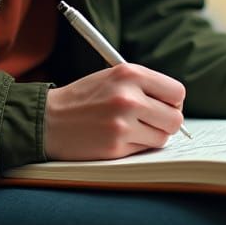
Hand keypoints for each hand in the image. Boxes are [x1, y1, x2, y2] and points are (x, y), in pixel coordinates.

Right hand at [44, 64, 185, 160]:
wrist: (48, 120)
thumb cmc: (84, 98)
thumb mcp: (113, 77)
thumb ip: (144, 86)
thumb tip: (176, 105)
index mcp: (129, 74)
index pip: (177, 92)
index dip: (173, 101)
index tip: (165, 105)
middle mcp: (128, 97)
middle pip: (175, 118)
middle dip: (167, 122)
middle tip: (152, 121)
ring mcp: (122, 124)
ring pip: (162, 137)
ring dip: (152, 136)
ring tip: (131, 129)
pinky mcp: (116, 147)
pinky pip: (144, 150)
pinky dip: (136, 146)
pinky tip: (118, 138)